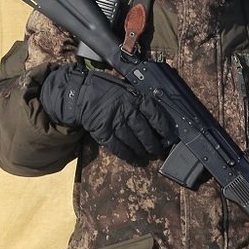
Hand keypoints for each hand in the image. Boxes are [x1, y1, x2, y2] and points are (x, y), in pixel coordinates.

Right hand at [40, 67, 174, 162]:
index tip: (168, 136)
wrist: (80, 94)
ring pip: (132, 141)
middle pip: (144, 132)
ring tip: (146, 156)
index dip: (163, 127)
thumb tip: (154, 120)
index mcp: (135, 98)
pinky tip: (134, 159)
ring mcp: (114, 122)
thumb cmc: (106, 91)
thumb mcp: (126, 89)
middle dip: (152, 144)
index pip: (155, 114)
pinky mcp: (103, 132)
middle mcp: (127, 110)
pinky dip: (127, 155)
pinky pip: (118, 147)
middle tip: (156, 151)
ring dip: (141, 151)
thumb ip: (139, 102)